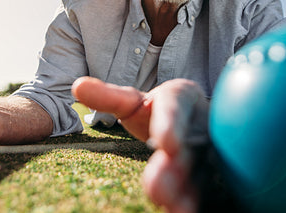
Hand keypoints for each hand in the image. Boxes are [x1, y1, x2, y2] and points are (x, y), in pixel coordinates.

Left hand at [72, 77, 207, 211]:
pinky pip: (202, 189)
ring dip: (187, 193)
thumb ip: (108, 97)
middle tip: (157, 190)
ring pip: (198, 173)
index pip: (175, 107)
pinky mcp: (208, 173)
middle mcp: (198, 124)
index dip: (171, 125)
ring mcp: (207, 150)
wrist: (191, 117)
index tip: (166, 144)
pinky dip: (193, 202)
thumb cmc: (154, 109)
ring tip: (176, 211)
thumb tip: (78, 86)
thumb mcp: (133, 101)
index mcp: (180, 97)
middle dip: (174, 169)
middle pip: (188, 146)